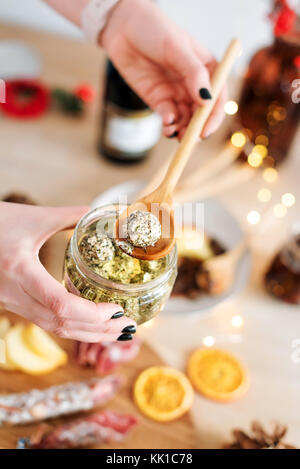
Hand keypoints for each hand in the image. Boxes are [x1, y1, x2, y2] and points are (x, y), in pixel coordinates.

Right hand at [0, 203, 135, 341]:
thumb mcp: (32, 217)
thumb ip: (68, 216)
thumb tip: (99, 212)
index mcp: (19, 271)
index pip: (60, 305)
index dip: (92, 314)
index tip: (117, 310)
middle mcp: (14, 294)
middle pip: (60, 325)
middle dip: (98, 330)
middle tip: (127, 327)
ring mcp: (11, 303)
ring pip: (53, 329)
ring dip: (87, 333)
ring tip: (115, 330)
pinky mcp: (13, 304)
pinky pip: (45, 322)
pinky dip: (71, 327)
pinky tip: (90, 323)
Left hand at [101, 0, 225, 139]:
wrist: (122, 27)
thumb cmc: (154, 29)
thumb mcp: (177, 48)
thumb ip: (194, 74)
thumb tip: (206, 100)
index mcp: (206, 69)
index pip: (218, 97)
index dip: (214, 116)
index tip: (206, 130)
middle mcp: (193, 84)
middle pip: (202, 113)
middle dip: (197, 128)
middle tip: (189, 138)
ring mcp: (176, 93)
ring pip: (185, 119)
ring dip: (183, 130)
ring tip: (174, 133)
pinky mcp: (158, 100)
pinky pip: (168, 118)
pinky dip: (169, 125)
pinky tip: (166, 125)